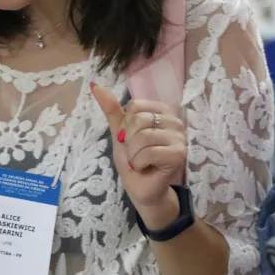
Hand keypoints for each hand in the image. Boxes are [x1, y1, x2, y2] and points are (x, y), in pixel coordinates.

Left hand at [91, 83, 186, 227]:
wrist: (141, 188)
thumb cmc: (134, 161)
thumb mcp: (120, 133)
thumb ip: (112, 111)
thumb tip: (95, 86)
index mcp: (161, 111)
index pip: (135, 106)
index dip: (126, 126)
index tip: (132, 140)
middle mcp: (174, 121)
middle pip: (139, 120)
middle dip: (129, 141)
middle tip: (137, 154)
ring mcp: (179, 137)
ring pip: (143, 137)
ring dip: (134, 155)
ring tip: (141, 162)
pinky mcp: (179, 154)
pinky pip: (149, 152)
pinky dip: (140, 163)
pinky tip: (147, 168)